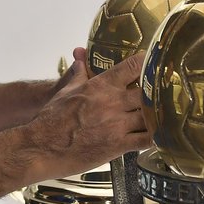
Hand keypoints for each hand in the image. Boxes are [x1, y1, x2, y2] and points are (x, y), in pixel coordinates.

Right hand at [20, 51, 148, 181]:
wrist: (42, 146)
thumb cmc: (52, 118)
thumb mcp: (66, 90)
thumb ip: (79, 73)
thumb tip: (80, 58)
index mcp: (101, 85)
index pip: (134, 66)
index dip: (148, 64)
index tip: (155, 65)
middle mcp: (112, 102)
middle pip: (148, 92)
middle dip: (155, 94)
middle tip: (162, 96)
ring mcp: (117, 124)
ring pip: (150, 115)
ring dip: (156, 116)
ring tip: (161, 116)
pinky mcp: (117, 145)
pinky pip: (146, 140)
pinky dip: (154, 138)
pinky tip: (157, 136)